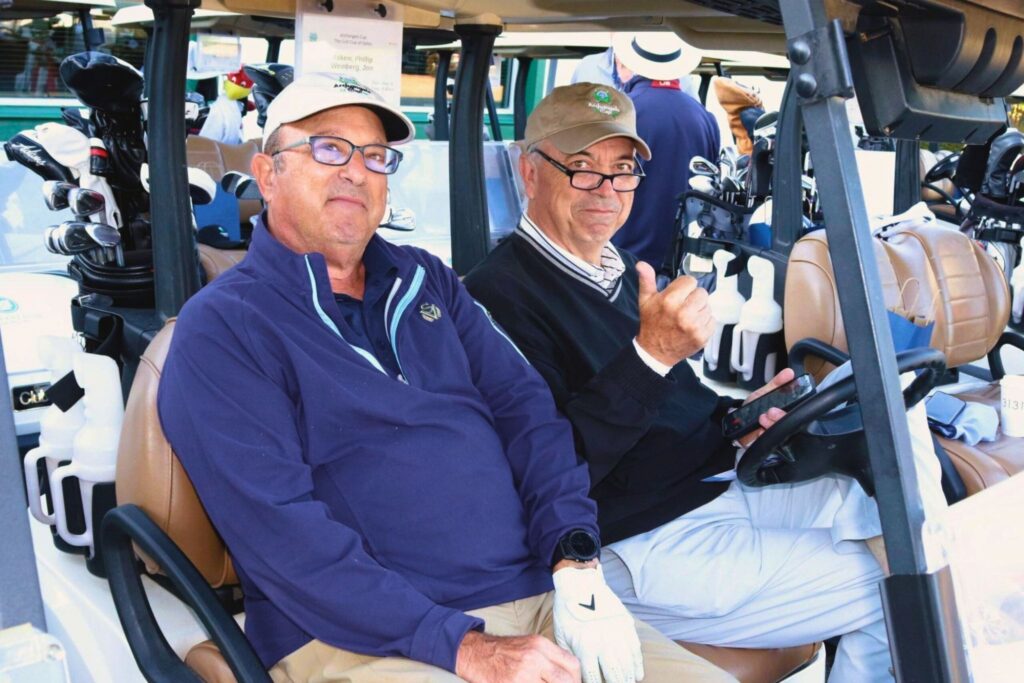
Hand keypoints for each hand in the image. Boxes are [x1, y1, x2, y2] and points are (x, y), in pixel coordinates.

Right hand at [455, 631, 579, 682]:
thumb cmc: (504, 652)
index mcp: (541, 645)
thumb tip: (569, 676)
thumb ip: (550, 658)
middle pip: (566, 681)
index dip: (576, 680)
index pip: (572, 665)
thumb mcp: (530, 645)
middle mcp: (535, 658)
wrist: (476, 654)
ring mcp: (523, 675)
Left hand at [552, 566, 644, 682]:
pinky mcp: (626, 624)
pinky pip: (636, 650)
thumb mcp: (561, 635)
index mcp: (585, 647)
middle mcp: (604, 643)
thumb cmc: (566, 610)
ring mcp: (618, 633)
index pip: (594, 678)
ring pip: (628, 664)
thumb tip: (577, 673)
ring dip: (628, 678)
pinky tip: (637, 674)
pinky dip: (637, 664)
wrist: (578, 583)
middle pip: (614, 674)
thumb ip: (570, 657)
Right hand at [635, 262, 713, 367]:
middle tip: (683, 307)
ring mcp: (694, 326)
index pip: (690, 281)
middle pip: (702, 292)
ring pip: (708, 306)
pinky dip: (704, 323)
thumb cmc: (651, 324)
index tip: (678, 295)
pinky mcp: (702, 336)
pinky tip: (693, 326)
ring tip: (687, 318)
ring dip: (700, 310)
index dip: (684, 287)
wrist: (655, 352)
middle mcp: (683, 312)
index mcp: (670, 300)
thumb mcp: (645, 300)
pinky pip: (712, 320)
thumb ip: (646, 280)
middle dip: (693, 298)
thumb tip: (642, 264)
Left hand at [736, 369, 794, 447]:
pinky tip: (759, 431)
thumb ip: (777, 383)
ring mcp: (774, 434)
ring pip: (779, 433)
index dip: (791, 411)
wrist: (736, 421)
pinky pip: (767, 441)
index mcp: (785, 411)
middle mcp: (781, 424)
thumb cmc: (754, 407)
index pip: (795, 413)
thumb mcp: (764, 392)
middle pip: (789, 424)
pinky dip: (762, 436)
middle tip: (770, 411)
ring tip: (762, 419)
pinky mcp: (764, 442)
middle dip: (780, 417)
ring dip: (771, 425)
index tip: (783, 407)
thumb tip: (789, 373)